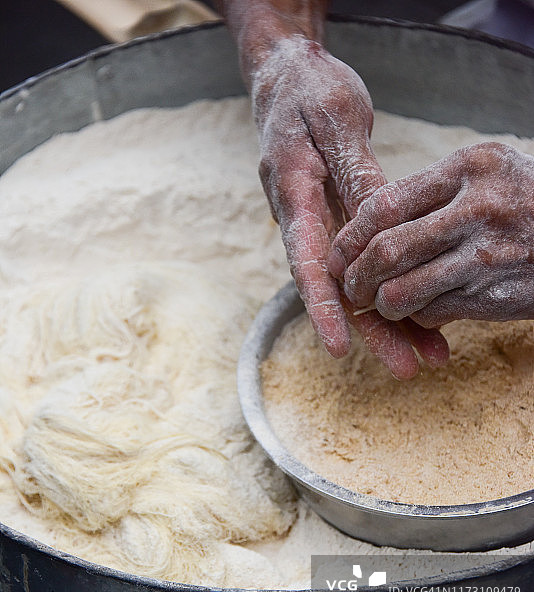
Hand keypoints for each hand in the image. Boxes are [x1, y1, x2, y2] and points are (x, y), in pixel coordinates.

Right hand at [252, 34, 449, 376]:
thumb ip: (354, 172)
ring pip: (353, 283)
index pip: (307, 260)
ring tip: (426, 357)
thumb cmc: (307, 92)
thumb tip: (379, 220)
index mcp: (293, 192)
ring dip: (387, 320)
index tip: (340, 345)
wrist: (286, 79)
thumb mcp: (335, 118)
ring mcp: (320, 224)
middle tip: (406, 368)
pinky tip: (419, 317)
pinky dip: (388, 289)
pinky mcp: (336, 222)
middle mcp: (302, 219)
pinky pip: (362, 263)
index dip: (323, 306)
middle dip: (370, 330)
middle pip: (336, 288)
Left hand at [329, 142, 533, 327]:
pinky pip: (430, 312)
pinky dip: (415, 316)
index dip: (350, 235)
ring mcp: (485, 256)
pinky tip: (421, 309)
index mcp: (469, 168)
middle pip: (385, 251)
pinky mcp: (491, 295)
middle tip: (350, 286)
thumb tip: (369, 228)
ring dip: (382, 303)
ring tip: (381, 302)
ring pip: (401, 290)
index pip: (383, 204)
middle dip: (355, 276)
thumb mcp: (488, 175)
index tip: (338, 253)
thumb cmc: (527, 203)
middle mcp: (477, 209)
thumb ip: (433, 193)